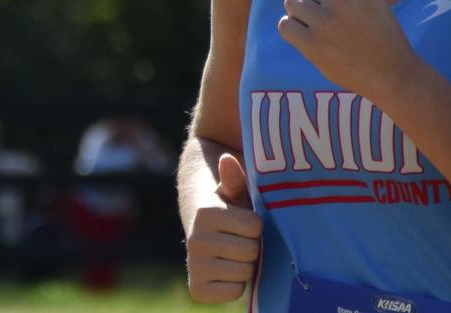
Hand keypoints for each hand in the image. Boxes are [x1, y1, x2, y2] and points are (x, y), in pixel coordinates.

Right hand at [185, 153, 261, 302]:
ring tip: (233, 255)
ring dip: (245, 265)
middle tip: (238, 241)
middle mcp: (195, 239)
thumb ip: (235, 178)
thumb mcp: (234, 193)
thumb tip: (228, 159)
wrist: (204, 236)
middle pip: (251, 250)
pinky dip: (236, 285)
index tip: (242, 223)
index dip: (255, 226)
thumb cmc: (228, 211)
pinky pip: (234, 291)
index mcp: (205, 214)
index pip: (255, 227)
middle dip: (251, 245)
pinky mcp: (197, 289)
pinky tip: (227, 272)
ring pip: (244, 271)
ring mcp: (195, 266)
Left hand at [278, 0, 411, 94]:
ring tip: (316, 27)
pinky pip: (285, 25)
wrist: (392, 72)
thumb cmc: (379, 34)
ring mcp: (326, 20)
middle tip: (325, 17)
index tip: (332, 0)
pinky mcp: (313, 44)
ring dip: (299, 13)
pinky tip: (307, 38)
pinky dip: (292, 31)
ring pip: (291, 2)